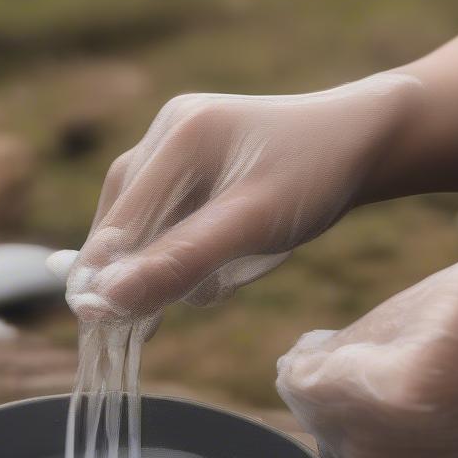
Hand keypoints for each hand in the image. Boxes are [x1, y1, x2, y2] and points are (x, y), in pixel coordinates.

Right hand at [60, 73, 421, 322]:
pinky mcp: (194, 164)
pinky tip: (228, 259)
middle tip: (178, 306)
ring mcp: (179, 145)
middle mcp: (169, 133)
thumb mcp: (253, 224)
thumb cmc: (316, 178)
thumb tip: (105, 301)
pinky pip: (171, 221)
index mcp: (180, 134)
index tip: (93, 325)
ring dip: (178, 264)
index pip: (119, 223)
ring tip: (233, 270)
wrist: (363, 143)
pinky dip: (192, 251)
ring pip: (149, 228)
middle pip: (125, 224)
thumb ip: (180, 260)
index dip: (102, 276)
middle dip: (152, 269)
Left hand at [276, 227, 457, 457]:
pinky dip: (379, 437)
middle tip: (327, 352)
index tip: (306, 345)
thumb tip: (310, 366)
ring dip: (345, 421)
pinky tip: (397, 396)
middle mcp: (410, 451)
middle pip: (326, 434)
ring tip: (362, 373)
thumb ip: (356, 343)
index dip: (300, 366)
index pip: (309, 391)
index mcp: (396, 394)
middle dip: (319, 395)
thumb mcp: (426, 298)